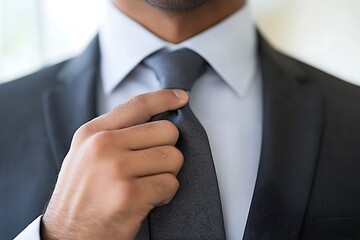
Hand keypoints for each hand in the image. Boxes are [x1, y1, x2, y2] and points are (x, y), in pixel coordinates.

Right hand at [41, 89, 187, 239]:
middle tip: (150, 168)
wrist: (68, 236)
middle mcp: (103, 146)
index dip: (165, 98)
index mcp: (92, 133)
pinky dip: (165, 195)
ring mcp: (116, 169)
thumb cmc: (81, 196)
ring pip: (173, 157)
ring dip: (167, 174)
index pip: (138, 105)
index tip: (181, 97)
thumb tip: (155, 118)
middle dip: (167, 151)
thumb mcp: (86, 155)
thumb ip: (115, 134)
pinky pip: (171, 184)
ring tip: (146, 185)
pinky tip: (147, 201)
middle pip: (166, 131)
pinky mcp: (130, 195)